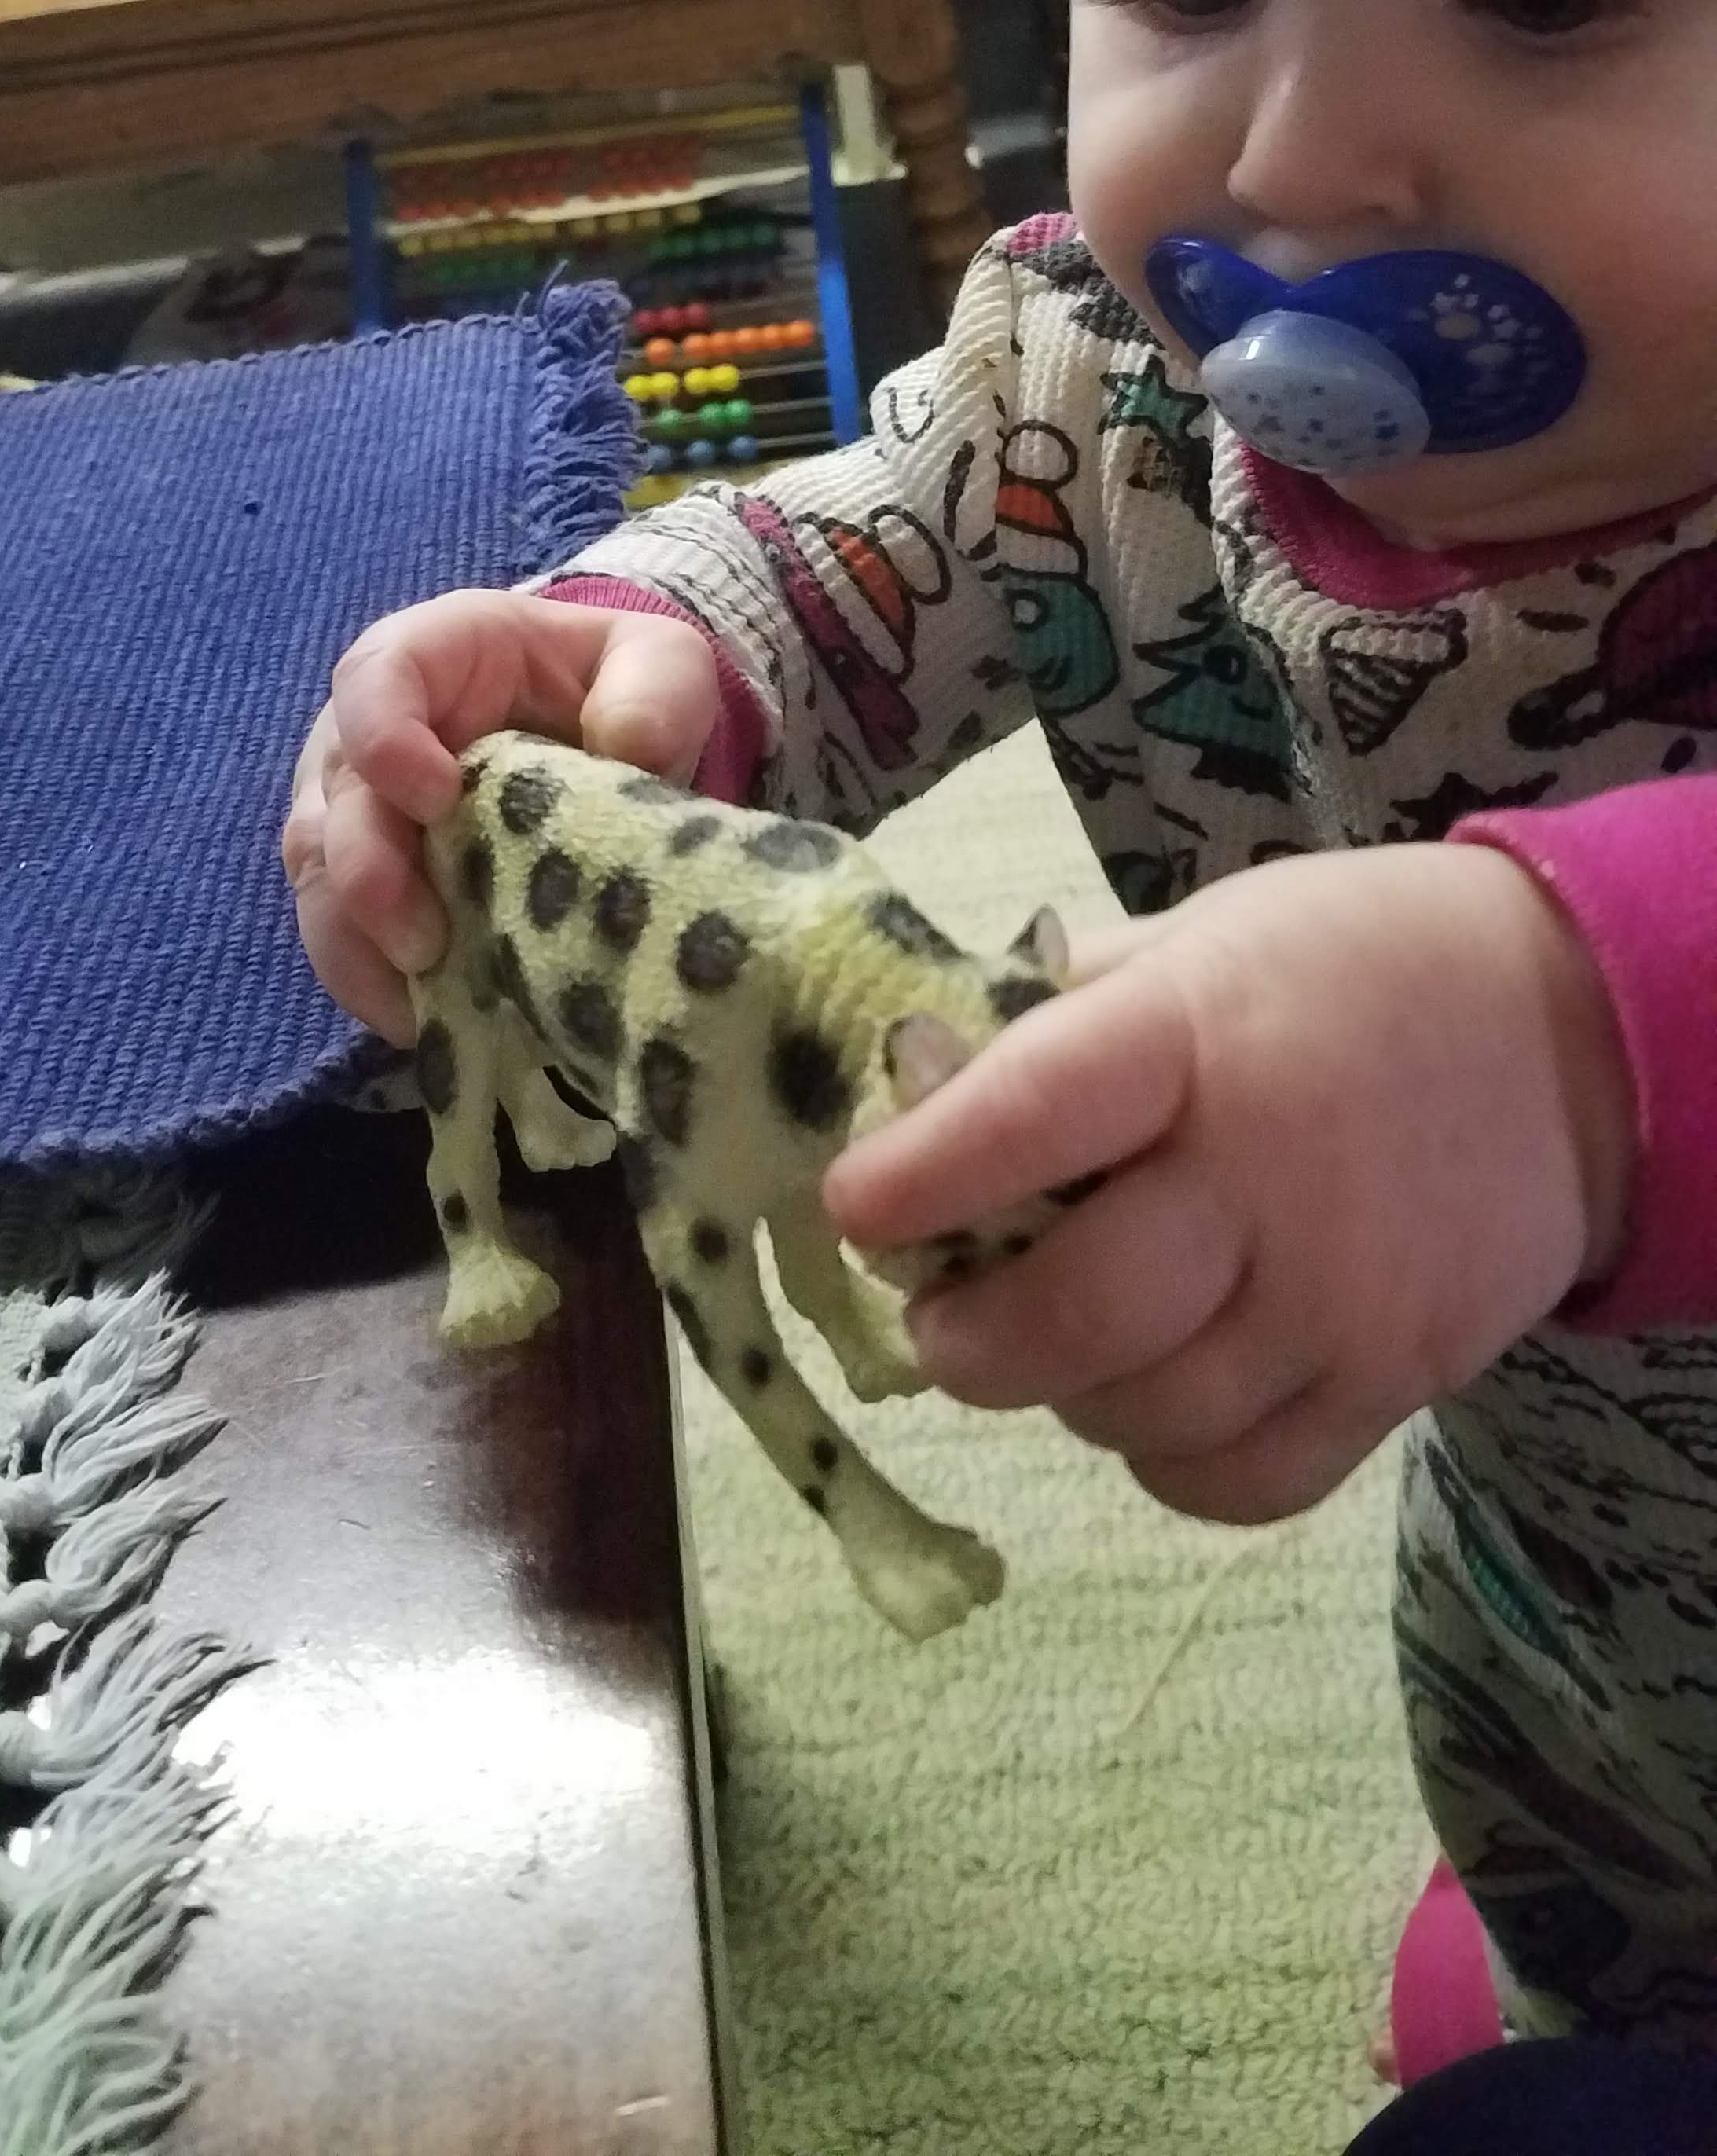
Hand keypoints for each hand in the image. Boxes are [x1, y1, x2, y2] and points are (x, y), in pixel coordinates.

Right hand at [281, 589, 718, 1042]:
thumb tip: (628, 747)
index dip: (385, 737)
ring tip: (421, 1004)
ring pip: (317, 877)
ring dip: (358, 945)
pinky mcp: (360, 882)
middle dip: (367, 874)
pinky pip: (338, 935)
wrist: (597, 736)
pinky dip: (372, 984)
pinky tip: (426, 1023)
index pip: (375, 675)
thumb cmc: (617, 687)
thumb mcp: (659, 663)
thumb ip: (656, 691)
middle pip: (333, 797)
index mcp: (436, 654)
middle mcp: (368, 729)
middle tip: (424, 941)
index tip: (435, 798)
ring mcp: (352, 808)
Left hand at [824, 843, 1634, 1523]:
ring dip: (1064, 1395)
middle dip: (970, 1338)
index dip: (922, 1175)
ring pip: (1146, 1414)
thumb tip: (903, 1106)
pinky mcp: (1397, 1382)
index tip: (854, 1207)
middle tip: (939, 1319)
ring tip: (1057, 1340)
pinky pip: (1238, 1480)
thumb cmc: (1337, 973)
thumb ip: (1055, 1026)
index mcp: (1200, 1030)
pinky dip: (1164, 1458)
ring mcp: (1345, 1295)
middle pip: (1082, 1313)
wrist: (1568, 1034)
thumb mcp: (1193, 943)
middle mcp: (1274, 1172)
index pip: (1033, 1114)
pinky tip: (1156, 1393)